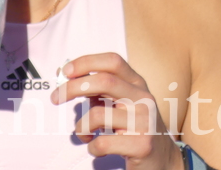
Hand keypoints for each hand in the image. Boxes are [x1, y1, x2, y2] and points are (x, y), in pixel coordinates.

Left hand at [51, 53, 183, 169]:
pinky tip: (97, 149)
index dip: (87, 62)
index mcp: (138, 84)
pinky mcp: (142, 145)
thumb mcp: (123, 104)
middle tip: (55, 98)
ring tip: (83, 133)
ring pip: (98, 115)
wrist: (165, 160)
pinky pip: (102, 143)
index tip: (66, 71)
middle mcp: (144, 99)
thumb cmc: (135, 128)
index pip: (112, 61)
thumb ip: (100, 90)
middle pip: (103, 81)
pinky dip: (92, 147)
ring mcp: (145, 122)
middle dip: (72, 88)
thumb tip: (66, 76)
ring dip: (80, 126)